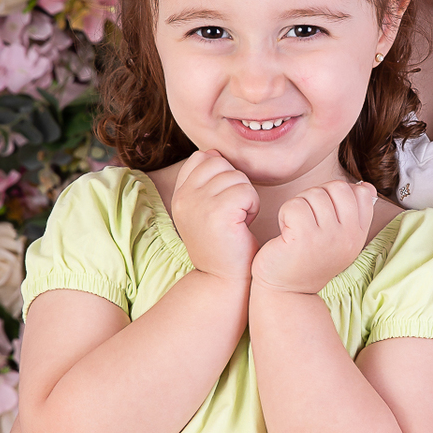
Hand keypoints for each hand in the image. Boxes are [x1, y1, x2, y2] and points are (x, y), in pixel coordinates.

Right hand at [171, 150, 258, 282]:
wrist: (222, 280)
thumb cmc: (223, 245)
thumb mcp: (206, 210)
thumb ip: (206, 181)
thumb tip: (214, 152)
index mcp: (180, 194)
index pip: (202, 158)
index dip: (221, 174)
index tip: (223, 203)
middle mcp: (184, 196)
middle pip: (221, 162)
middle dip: (236, 184)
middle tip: (232, 213)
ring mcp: (198, 204)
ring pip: (237, 176)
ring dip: (246, 198)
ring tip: (237, 221)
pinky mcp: (217, 213)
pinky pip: (247, 191)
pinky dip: (253, 207)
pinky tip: (243, 226)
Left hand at [251, 180, 377, 294]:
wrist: (288, 292)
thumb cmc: (309, 260)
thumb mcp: (339, 238)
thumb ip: (354, 212)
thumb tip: (366, 186)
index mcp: (358, 234)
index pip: (360, 192)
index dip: (336, 194)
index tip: (323, 214)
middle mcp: (348, 237)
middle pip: (337, 188)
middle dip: (316, 195)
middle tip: (306, 218)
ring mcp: (327, 238)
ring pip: (314, 194)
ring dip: (298, 206)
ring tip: (296, 228)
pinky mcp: (304, 239)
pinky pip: (295, 205)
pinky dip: (285, 214)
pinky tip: (286, 233)